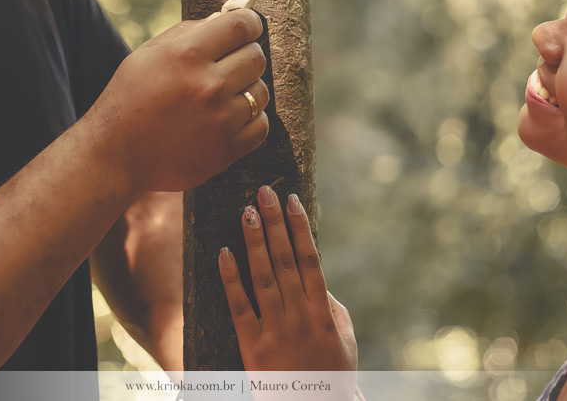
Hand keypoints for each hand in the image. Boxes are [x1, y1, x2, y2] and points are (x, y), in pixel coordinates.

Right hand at [89, 9, 269, 192]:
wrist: (115, 156)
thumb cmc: (129, 99)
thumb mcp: (148, 55)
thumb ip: (187, 33)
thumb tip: (223, 18)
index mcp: (186, 55)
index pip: (240, 26)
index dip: (249, 23)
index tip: (247, 27)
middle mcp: (208, 85)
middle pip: (256, 57)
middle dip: (245, 54)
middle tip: (230, 62)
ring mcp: (220, 119)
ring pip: (261, 91)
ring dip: (247, 89)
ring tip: (224, 95)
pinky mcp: (227, 150)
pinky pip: (260, 125)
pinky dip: (249, 120)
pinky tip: (228, 118)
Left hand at [220, 186, 358, 400]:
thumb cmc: (330, 375)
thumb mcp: (343, 339)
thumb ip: (330, 306)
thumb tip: (316, 276)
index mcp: (323, 312)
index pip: (311, 259)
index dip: (300, 228)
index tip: (292, 200)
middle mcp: (300, 317)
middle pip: (286, 260)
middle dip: (274, 223)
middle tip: (264, 192)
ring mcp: (275, 331)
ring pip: (263, 277)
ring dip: (254, 242)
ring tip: (245, 211)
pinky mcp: (252, 347)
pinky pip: (239, 307)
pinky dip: (231, 278)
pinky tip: (223, 252)